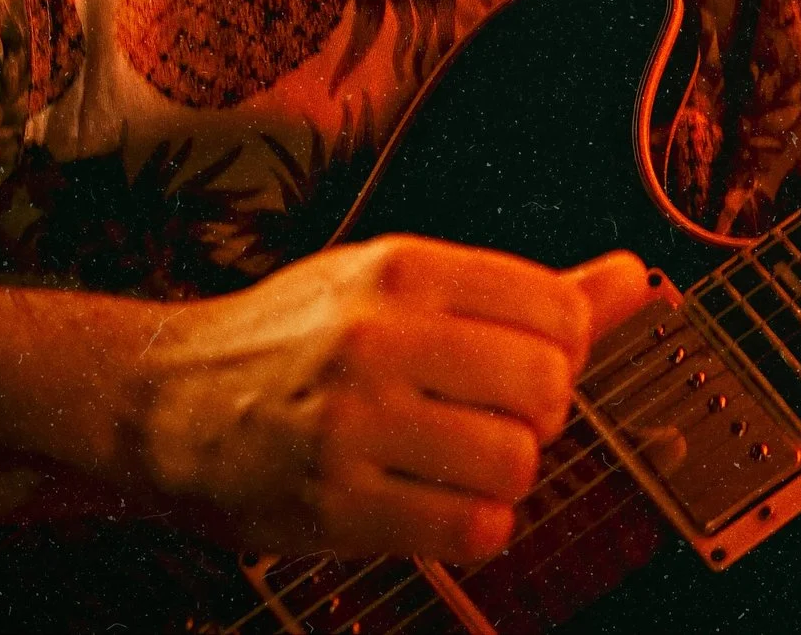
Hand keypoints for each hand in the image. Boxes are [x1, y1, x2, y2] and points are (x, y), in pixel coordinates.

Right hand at [132, 235, 651, 561]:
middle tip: (495, 415)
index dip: (563, 348)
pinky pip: (473, 528)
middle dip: (539, 412)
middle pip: (547, 386)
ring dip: (506, 473)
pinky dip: (476, 524)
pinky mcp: (335, 504)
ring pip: (517, 461)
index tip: (523, 360)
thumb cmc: (302, 337)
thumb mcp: (402, 283)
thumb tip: (635, 277)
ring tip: (460, 458)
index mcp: (404, 271)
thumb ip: (524, 291)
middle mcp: (379, 338)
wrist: (166, 398)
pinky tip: (439, 500)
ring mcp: (353, 424)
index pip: (558, 310)